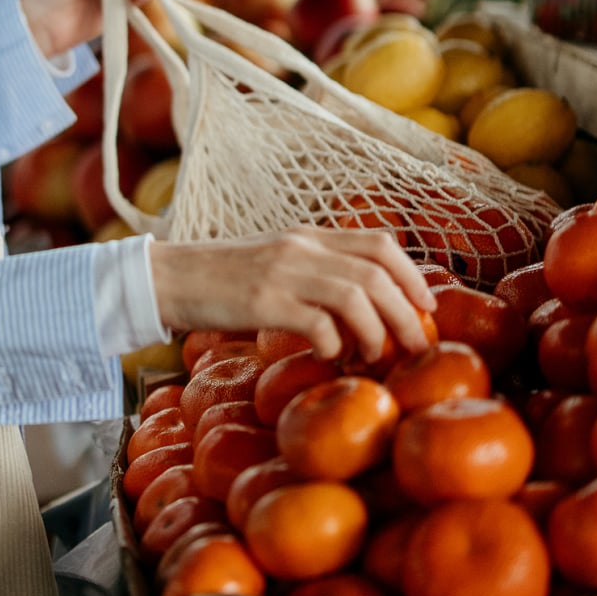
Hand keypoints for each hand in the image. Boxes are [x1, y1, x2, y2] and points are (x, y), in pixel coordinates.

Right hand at [148, 227, 435, 363]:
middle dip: (406, 312)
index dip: (412, 274)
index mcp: (309, 236)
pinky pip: (319, 324)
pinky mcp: (263, 302)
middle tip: (416, 344)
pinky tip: (331, 359)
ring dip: (377, 332)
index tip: (426, 304)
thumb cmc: (224, 280)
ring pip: (355, 296)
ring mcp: (283, 273)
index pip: (379, 242)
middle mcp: (301, 248)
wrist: (170, 278)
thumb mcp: (275, 261)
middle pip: (376, 272)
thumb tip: (361, 306)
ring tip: (376, 357)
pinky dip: (336, 346)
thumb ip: (314, 271)